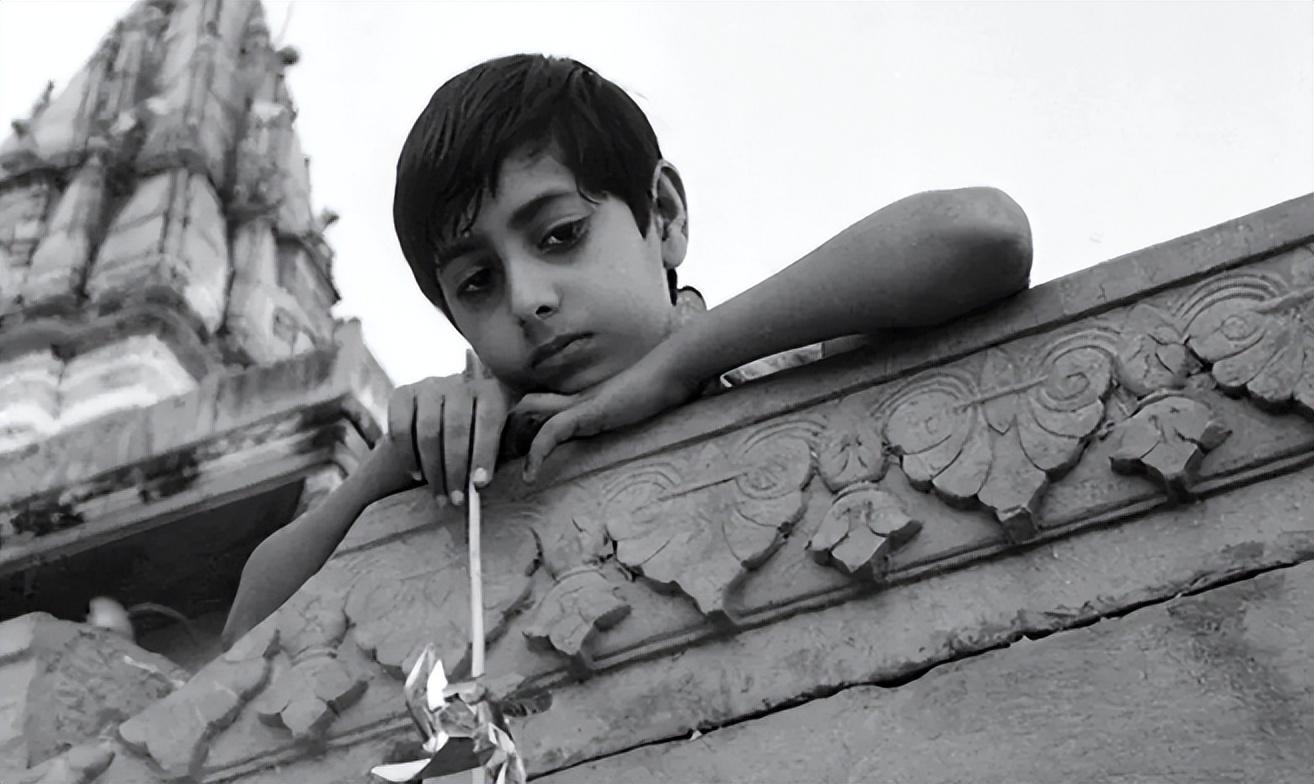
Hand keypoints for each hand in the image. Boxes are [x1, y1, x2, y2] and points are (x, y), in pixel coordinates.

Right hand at [385, 351, 514, 505]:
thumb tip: (481, 485)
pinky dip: (407, 456)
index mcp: (490, 390)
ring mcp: (430, 386)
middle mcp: (459, 383)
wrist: (441, 420)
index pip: (489, 419)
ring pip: (429, 430)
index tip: (479, 484)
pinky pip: (401, 427)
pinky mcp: (403, 393)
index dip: (484, 453)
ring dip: (433, 468)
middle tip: (457, 499)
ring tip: (439, 494)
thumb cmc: (477, 437)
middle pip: (456, 427)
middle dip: (456, 469)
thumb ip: (492, 456)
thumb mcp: (495, 439)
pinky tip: (417, 474)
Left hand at [517, 342, 700, 482]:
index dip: (522, 423)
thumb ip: (618, 417)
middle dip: (508, 430)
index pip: (540, 404)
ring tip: (508, 470)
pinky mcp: (588, 411)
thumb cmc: (660, 390)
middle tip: (500, 460)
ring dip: (513, 440)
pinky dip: (537, 453)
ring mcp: (580, 403)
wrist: (672, 372)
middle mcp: (575, 398)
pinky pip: (552, 431)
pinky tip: (531, 476)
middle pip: (524, 405)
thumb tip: (619, 431)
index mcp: (583, 400)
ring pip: (529, 412)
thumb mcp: (632, 411)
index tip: (513, 449)